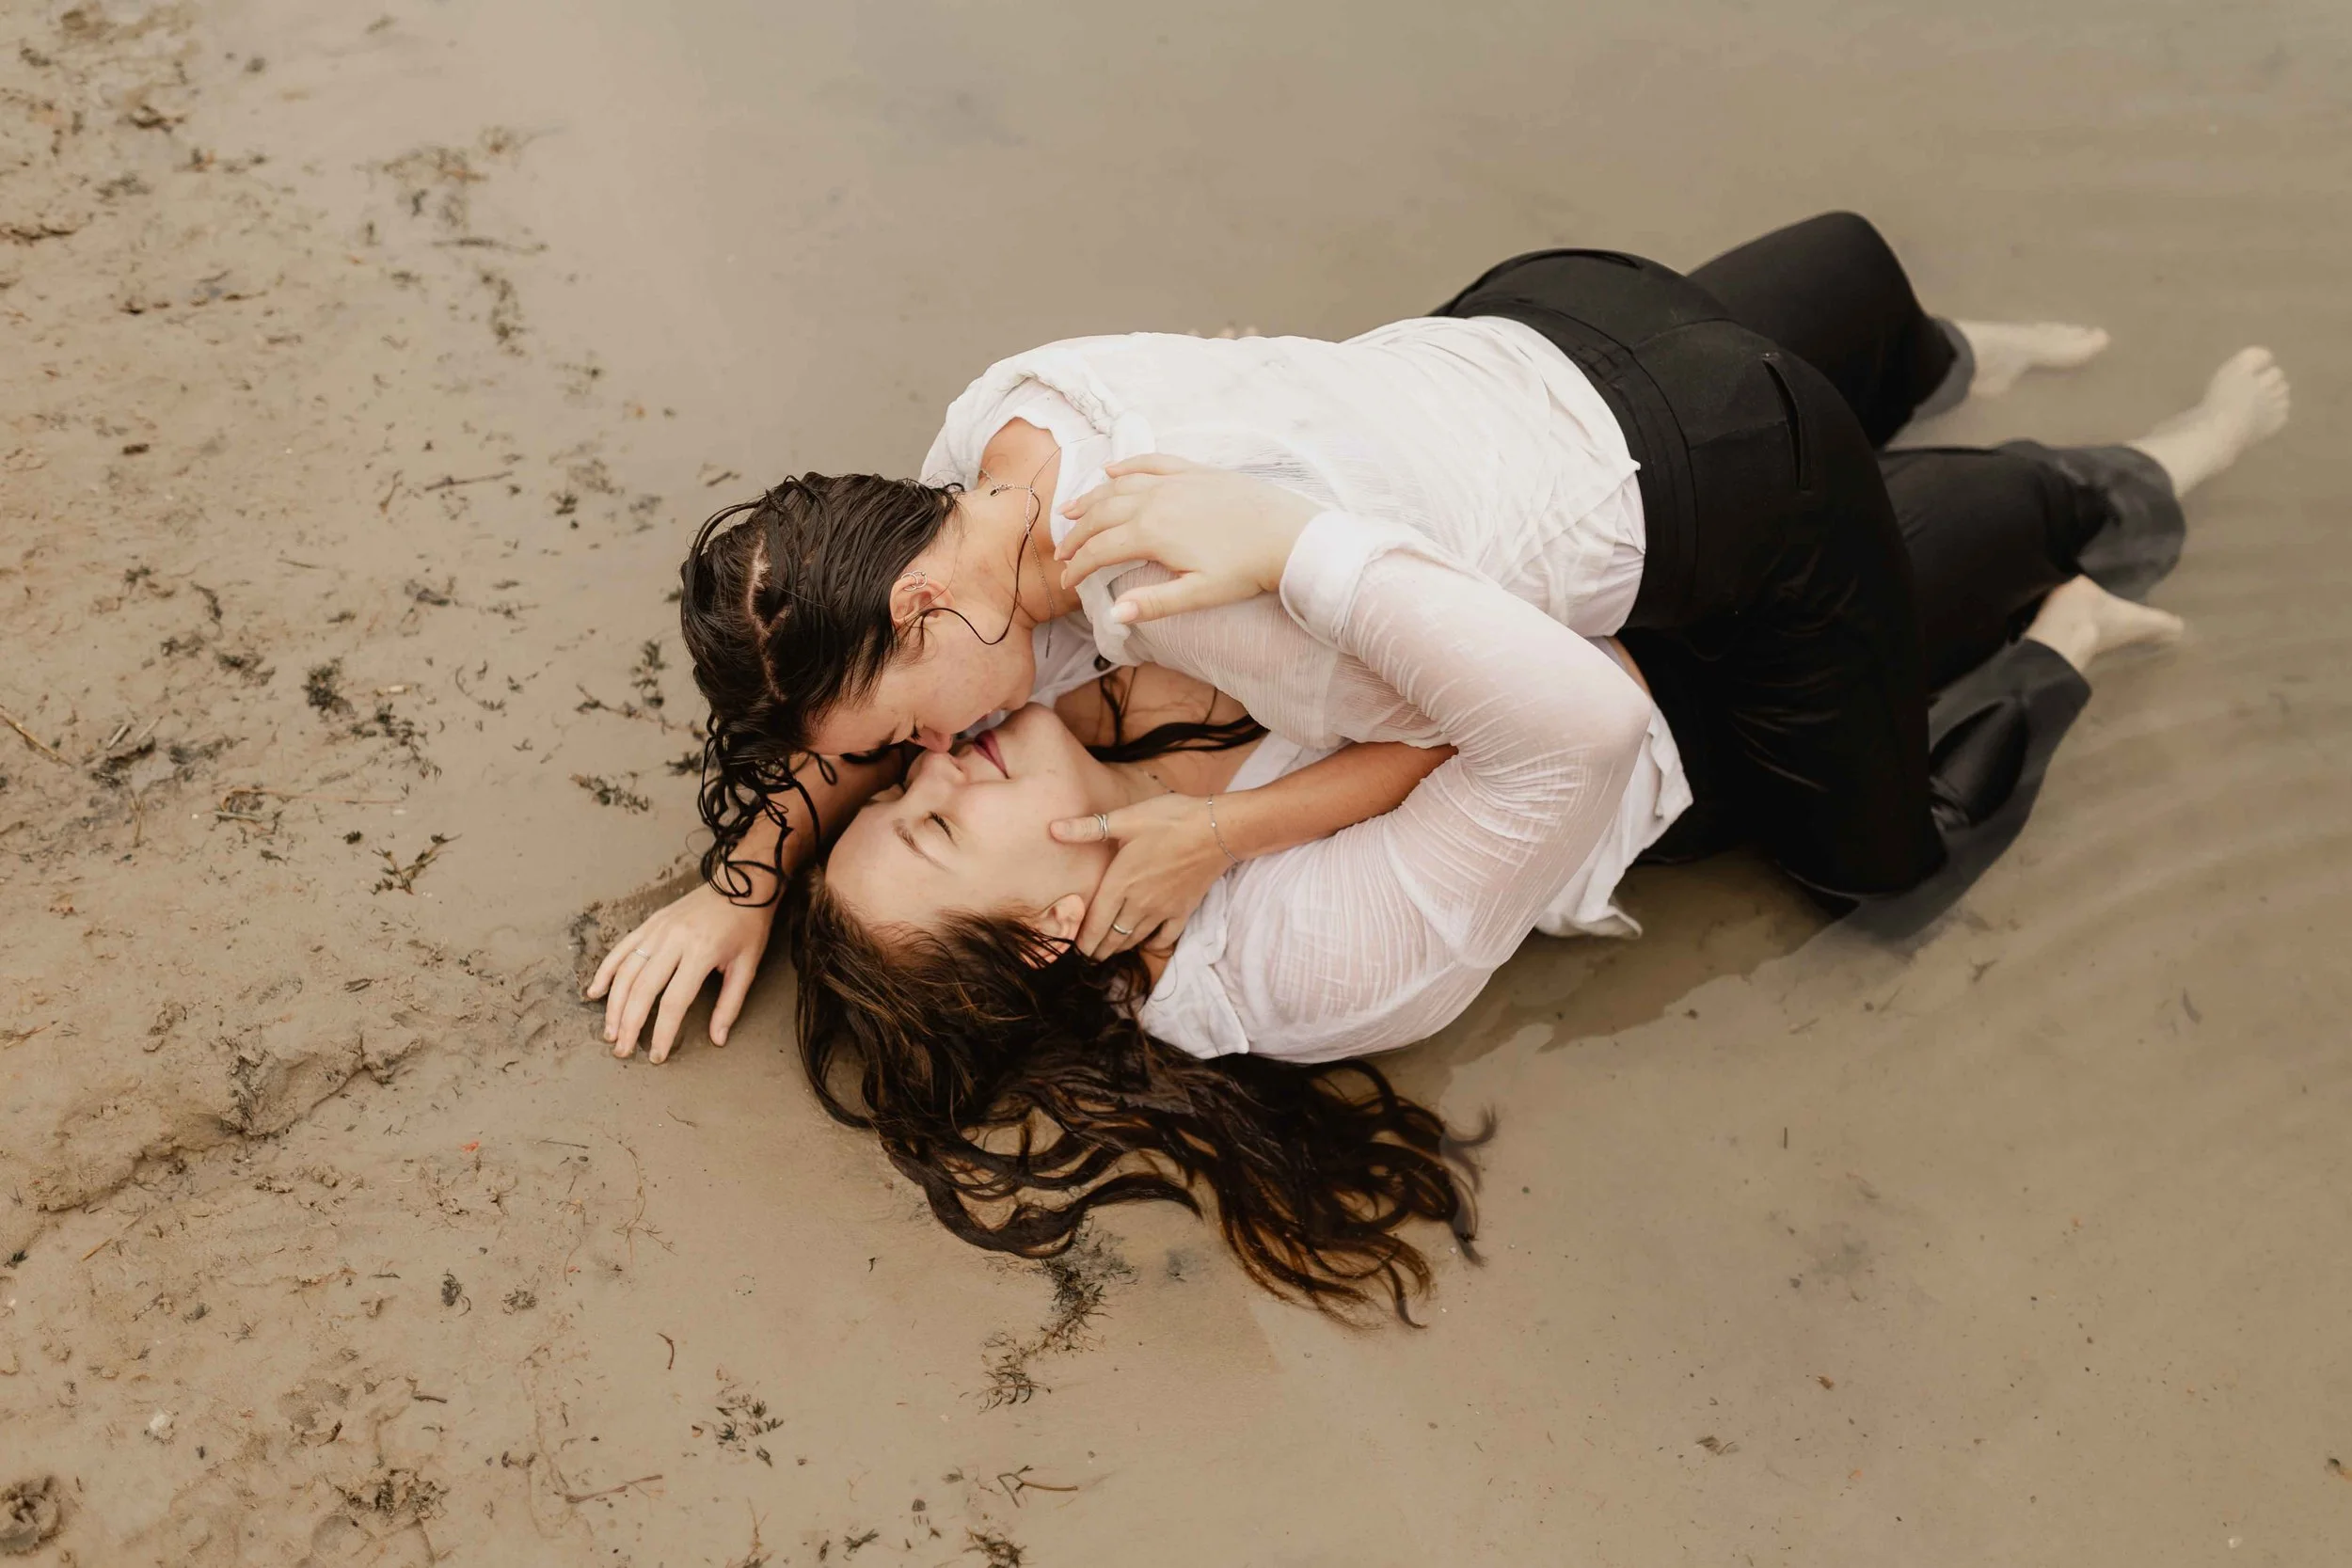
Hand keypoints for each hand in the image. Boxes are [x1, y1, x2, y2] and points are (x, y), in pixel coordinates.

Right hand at [587, 882, 777, 1062]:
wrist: (743, 882)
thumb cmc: (748, 926)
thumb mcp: (747, 966)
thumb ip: (730, 1004)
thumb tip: (717, 1039)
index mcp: (700, 952)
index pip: (674, 1002)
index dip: (662, 1032)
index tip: (656, 1056)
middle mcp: (674, 940)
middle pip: (642, 990)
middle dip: (629, 1025)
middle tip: (622, 1051)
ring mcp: (658, 929)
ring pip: (626, 972)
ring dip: (613, 1005)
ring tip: (609, 1032)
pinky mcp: (650, 923)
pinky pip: (622, 949)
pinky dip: (606, 971)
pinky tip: (595, 993)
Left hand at [1048, 793, 1230, 957]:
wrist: (1217, 830)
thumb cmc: (1170, 820)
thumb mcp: (1125, 818)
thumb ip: (1087, 829)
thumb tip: (1052, 828)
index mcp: (1120, 883)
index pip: (1095, 923)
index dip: (1083, 941)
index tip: (1075, 950)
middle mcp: (1138, 903)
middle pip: (1113, 937)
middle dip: (1098, 950)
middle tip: (1089, 956)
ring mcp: (1162, 910)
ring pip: (1135, 939)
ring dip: (1120, 948)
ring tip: (1110, 952)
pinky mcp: (1183, 911)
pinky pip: (1164, 938)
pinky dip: (1153, 944)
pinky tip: (1147, 941)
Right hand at [1056, 453, 1320, 624]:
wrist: (1290, 535)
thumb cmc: (1247, 569)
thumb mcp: (1200, 594)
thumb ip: (1154, 603)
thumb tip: (1114, 614)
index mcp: (1152, 533)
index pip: (1100, 549)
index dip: (1078, 566)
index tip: (1067, 582)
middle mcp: (1156, 500)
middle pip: (1101, 515)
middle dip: (1076, 534)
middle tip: (1062, 552)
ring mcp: (1175, 482)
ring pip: (1119, 486)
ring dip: (1091, 498)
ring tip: (1071, 510)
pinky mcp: (1195, 472)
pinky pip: (1152, 462)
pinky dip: (1128, 465)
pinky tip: (1112, 470)